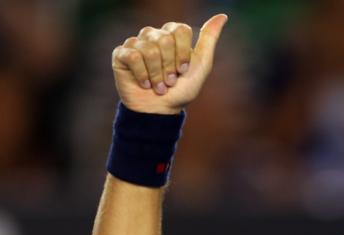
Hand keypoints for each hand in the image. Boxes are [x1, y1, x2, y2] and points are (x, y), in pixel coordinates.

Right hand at [111, 14, 227, 114]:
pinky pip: (134, 57)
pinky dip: (143, 75)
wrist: (161, 109)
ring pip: (150, 50)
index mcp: (171, 35)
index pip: (180, 30)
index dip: (183, 53)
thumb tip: (222, 16)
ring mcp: (135, 43)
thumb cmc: (182, 89)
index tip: (183, 70)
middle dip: (170, 66)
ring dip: (158, 75)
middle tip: (170, 81)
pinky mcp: (121, 54)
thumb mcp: (201, 65)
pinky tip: (145, 84)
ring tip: (159, 86)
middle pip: (165, 39)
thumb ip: (209, 39)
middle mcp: (152, 35)